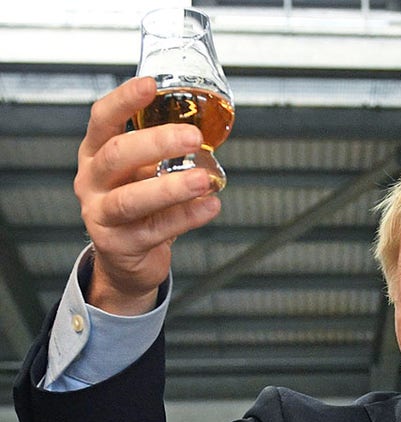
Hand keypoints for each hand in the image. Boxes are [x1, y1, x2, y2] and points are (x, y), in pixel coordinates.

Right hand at [75, 76, 221, 314]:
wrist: (125, 258)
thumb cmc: (138, 205)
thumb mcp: (141, 171)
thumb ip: (162, 151)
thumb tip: (208, 125)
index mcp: (96, 153)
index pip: (102, 120)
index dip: (124, 101)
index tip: (150, 85)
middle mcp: (92, 181)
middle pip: (116, 155)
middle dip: (156, 143)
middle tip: (192, 137)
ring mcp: (101, 214)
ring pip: (131, 199)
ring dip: (170, 188)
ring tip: (202, 179)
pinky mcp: (119, 244)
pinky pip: (155, 229)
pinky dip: (186, 217)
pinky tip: (209, 206)